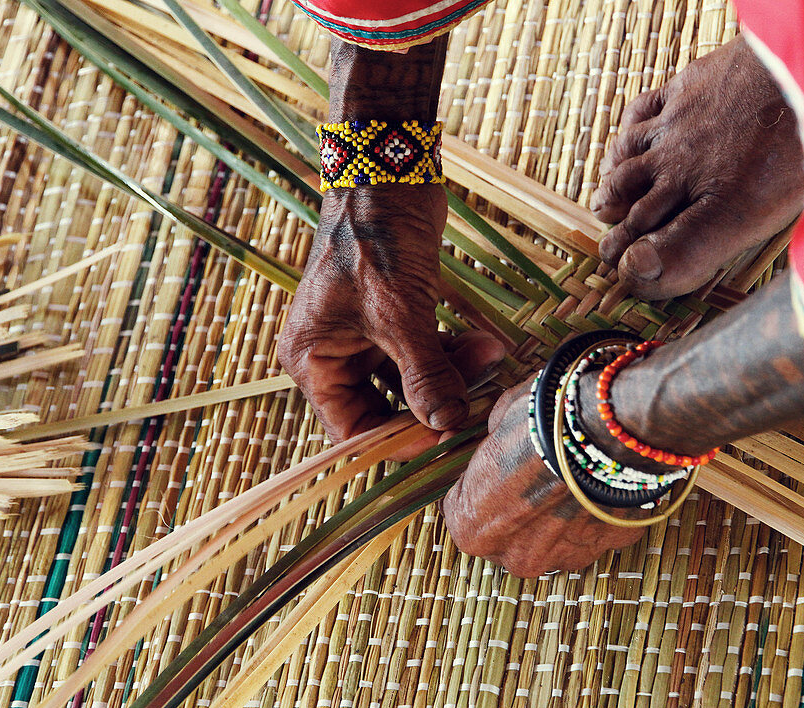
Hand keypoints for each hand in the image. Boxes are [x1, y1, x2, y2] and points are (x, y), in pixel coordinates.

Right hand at [280, 185, 503, 458]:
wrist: (389, 172)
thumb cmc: (374, 237)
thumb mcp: (399, 313)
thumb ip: (423, 373)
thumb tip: (445, 423)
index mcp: (313, 360)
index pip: (351, 427)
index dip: (396, 439)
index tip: (443, 435)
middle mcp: (333, 354)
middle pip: (385, 407)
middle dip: (432, 404)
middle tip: (475, 402)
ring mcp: (365, 337)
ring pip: (412, 381)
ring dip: (452, 375)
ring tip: (490, 358)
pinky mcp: (396, 318)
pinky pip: (426, 354)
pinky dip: (454, 354)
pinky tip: (485, 345)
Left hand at [443, 378, 646, 577]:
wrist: (605, 430)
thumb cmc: (541, 424)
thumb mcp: (498, 419)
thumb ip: (492, 442)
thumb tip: (499, 438)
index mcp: (472, 528)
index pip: (462, 512)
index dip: (477, 486)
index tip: (490, 468)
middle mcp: (515, 556)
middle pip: (508, 534)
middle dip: (517, 508)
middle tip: (533, 471)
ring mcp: (563, 558)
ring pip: (553, 539)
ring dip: (558, 515)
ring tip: (570, 476)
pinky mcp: (605, 548)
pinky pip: (594, 531)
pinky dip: (595, 511)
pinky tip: (600, 482)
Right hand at [591, 36, 803, 298]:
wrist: (801, 70)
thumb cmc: (788, 150)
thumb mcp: (744, 217)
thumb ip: (689, 250)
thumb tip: (634, 271)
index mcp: (688, 198)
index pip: (648, 237)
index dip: (631, 259)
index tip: (619, 270)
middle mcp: (674, 162)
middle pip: (632, 198)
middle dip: (619, 227)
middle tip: (608, 246)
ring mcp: (677, 122)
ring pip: (628, 154)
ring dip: (615, 178)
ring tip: (607, 196)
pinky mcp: (689, 85)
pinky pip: (643, 107)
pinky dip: (629, 126)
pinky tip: (630, 134)